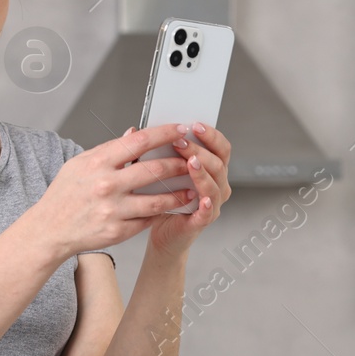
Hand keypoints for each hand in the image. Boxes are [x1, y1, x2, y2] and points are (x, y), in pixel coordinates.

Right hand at [29, 123, 199, 258]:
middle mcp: (107, 185)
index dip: (166, 134)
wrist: (49, 229)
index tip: (182, 130)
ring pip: (158, 199)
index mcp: (98, 163)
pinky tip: (171, 208)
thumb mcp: (80, 164)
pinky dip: (162, 213)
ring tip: (191, 188)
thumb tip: (133, 134)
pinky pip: (148, 220)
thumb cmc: (64, 195)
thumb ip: (108, 149)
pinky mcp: (118, 231)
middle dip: (180, 163)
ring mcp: (113, 210)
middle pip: (155, 170)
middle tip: (193, 160)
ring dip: (179, 193)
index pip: (140, 141)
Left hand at [147, 121, 230, 257]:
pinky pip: (209, 210)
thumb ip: (153, 152)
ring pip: (216, 184)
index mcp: (210, 168)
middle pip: (219, 163)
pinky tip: (201, 197)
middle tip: (181, 143)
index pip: (220, 147)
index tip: (194, 125)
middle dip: (201, 150)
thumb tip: (134, 131)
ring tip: (189, 162)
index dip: (211, 135)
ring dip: (203, 172)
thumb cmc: (161, 199)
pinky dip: (206, 202)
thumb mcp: (157, 171)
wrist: (159, 231)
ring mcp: (212, 203)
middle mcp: (217, 184)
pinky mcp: (203, 220)